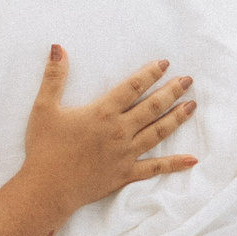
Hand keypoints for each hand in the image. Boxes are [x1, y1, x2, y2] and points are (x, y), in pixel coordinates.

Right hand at [17, 47, 196, 215]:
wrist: (47, 188)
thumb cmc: (45, 148)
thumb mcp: (44, 108)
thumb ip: (54, 77)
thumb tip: (58, 47)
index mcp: (102, 112)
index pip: (133, 87)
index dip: (150, 73)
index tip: (165, 64)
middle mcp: (119, 131)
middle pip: (152, 107)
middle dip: (172, 91)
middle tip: (188, 80)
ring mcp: (126, 154)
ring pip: (158, 132)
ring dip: (177, 118)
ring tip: (192, 105)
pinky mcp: (126, 174)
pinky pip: (155, 168)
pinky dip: (175, 164)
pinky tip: (192, 159)